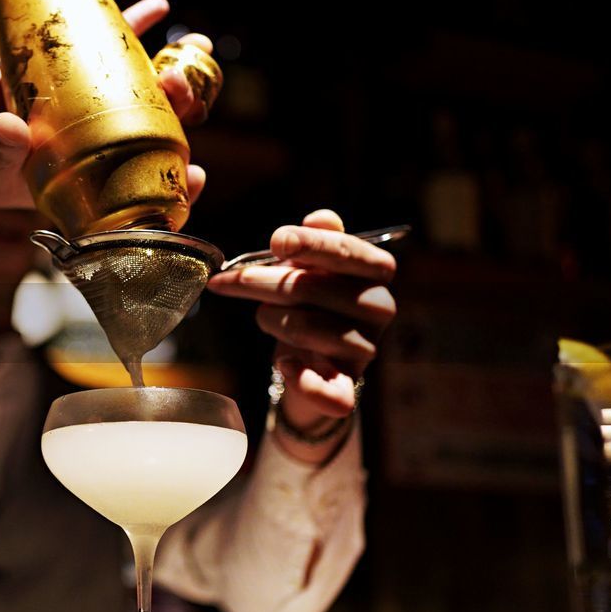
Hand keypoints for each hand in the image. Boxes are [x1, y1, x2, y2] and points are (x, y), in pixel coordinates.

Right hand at [0, 0, 214, 208]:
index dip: (173, 186)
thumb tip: (16, 129)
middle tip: (188, 86)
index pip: (138, 191)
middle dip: (180, 108)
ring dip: (169, 68)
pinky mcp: (66, 78)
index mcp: (82, 184)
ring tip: (196, 45)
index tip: (197, 174)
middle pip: (150, 130)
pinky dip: (131, 29)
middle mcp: (92, 148)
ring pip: (138, 90)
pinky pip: (105, 52)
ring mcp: (83, 111)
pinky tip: (156, 9)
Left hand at [206, 210, 397, 461]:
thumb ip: (316, 240)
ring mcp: (366, 349)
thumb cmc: (309, 303)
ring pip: (309, 328)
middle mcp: (379, 308)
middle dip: (264, 282)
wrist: (309, 361)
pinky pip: (332, 393)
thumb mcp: (310, 266)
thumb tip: (320, 218)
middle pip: (315, 289)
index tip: (276, 241)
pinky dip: (303, 381)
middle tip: (231, 280)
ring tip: (262, 316)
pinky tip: (285, 365)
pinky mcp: (348, 386)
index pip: (348, 251)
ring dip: (270, 319)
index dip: (311, 244)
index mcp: (375, 272)